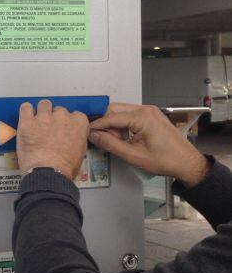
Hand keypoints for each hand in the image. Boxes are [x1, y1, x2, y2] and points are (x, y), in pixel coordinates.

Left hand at [17, 100, 89, 180]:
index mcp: (79, 123)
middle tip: (49, 132)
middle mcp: (63, 116)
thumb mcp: (80, 152)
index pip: (74, 115)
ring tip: (37, 124)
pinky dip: (26, 111)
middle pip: (59, 110)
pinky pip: (26, 107)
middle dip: (54, 119)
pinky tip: (26, 119)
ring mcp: (44, 117)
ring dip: (41, 112)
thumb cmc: (65, 167)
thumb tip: (71, 137)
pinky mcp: (28, 121)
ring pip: (44, 105)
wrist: (48, 173)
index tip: (63, 131)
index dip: (67, 124)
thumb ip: (77, 138)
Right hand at [88, 103, 209, 186]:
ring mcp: (149, 111)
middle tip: (107, 140)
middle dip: (107, 124)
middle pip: (114, 109)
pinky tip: (127, 138)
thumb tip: (94, 136)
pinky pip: (130, 115)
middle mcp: (146, 110)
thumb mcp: (133, 156)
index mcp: (142, 117)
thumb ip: (110, 144)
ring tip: (119, 141)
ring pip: (121, 112)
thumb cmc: (166, 160)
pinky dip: (123, 125)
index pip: (111, 117)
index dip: (97, 126)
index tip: (87, 133)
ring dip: (115, 125)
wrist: (186, 162)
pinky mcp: (150, 116)